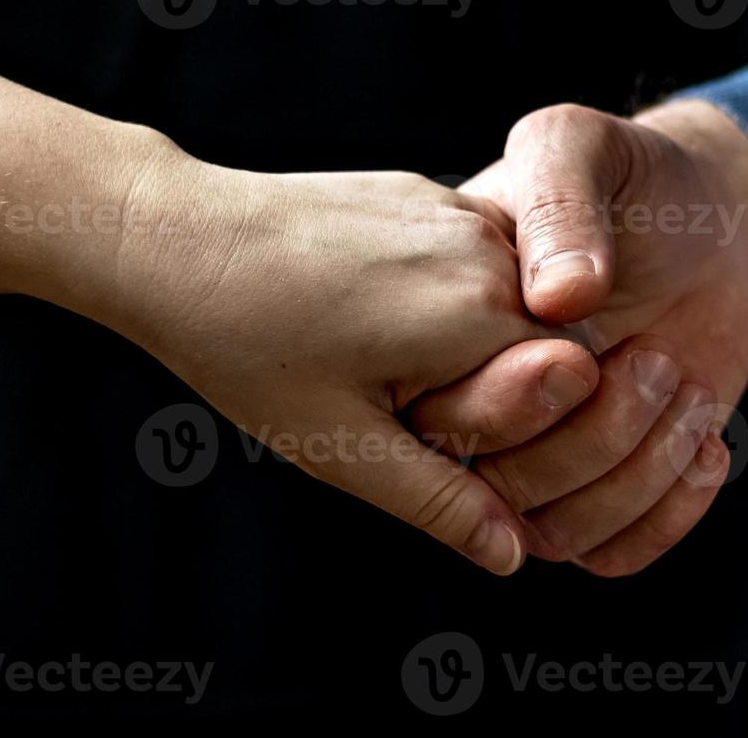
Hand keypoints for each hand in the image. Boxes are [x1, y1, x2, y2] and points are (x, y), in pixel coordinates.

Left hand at [104, 156, 604, 574]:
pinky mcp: (423, 192)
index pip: (571, 393)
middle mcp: (487, 248)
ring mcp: (456, 209)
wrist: (177, 240)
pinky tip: (358, 305)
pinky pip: (468, 259)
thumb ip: (440, 500)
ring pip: (509, 301)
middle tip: (381, 389)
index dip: (508, 430)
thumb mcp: (341, 444)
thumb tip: (512, 556)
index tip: (423, 427)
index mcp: (480, 314)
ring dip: (464, 339)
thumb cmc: (247, 346)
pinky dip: (439, 295)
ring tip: (362, 344)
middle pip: (544, 346)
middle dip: (486, 386)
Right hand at [448, 100, 747, 574]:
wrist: (721, 221)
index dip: (507, 404)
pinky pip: (610, 554)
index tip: (586, 350)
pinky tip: (706, 442)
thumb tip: (559, 300)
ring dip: (636, 471)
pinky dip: (666, 514)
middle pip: (497, 487)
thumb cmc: (635, 177)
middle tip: (653, 359)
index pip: (439, 413)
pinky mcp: (603, 488)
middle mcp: (479, 401)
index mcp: (444, 330)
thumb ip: (558, 200)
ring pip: (556, 532)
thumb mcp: (582, 147)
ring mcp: (541, 453)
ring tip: (684, 386)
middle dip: (590, 437)